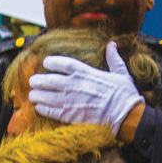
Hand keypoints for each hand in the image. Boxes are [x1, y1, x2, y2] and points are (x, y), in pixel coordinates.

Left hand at [28, 41, 144, 135]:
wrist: (129, 118)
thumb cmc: (126, 96)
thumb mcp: (122, 73)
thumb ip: (114, 59)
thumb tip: (112, 45)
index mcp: (87, 73)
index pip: (64, 64)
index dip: (52, 62)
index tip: (46, 63)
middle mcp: (77, 86)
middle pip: (51, 80)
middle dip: (39, 80)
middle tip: (32, 81)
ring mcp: (73, 101)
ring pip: (48, 96)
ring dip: (37, 95)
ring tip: (32, 94)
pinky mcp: (73, 116)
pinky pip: (52, 111)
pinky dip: (43, 109)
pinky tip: (38, 107)